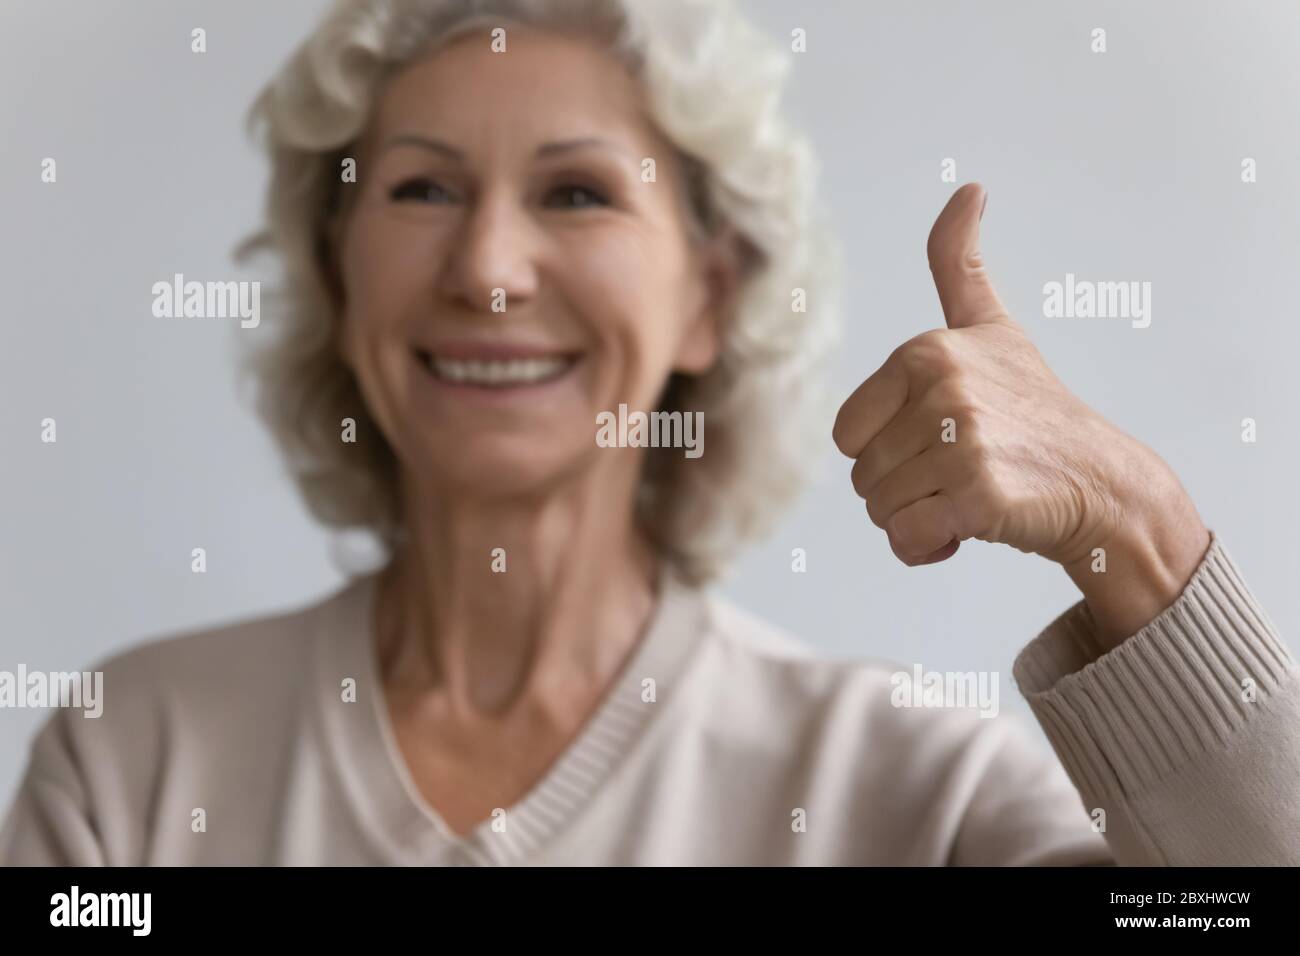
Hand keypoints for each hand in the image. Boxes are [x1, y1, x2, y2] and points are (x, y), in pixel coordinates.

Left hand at [832, 184, 1208, 644]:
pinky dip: (929, 547)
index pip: (847, 435)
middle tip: (961, 472)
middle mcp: (941, 389)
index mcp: (924, 351)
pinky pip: (908, 539)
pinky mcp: (980, 496)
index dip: (886, 451)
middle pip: (862, 476)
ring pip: (881, 511)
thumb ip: (960, 263)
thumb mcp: (992, 326)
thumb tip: (968, 188)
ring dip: (917, 519)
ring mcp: (963, 442)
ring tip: (969, 495)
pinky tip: (968, 531)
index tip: (940, 439)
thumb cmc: (1035, 407)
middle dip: (903, 489)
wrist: (1103, 481)